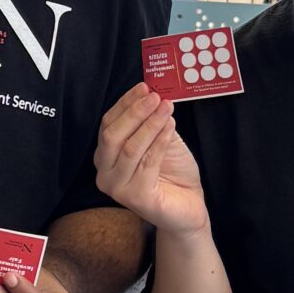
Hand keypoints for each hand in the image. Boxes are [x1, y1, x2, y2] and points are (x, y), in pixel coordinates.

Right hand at [94, 86, 209, 237]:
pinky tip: (170, 127)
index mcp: (106, 156)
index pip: (108, 124)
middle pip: (112, 135)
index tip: (144, 87)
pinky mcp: (136, 198)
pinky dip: (159, 142)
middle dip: (135, 112)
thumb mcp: (159, 139)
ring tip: (167, 108)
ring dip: (150, 124)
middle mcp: (105, 173)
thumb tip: (151, 94)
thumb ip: (151, 121)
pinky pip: (147, 163)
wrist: (188, 205)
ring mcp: (117, 188)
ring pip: (130, 148)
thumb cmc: (172, 172)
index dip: (125, 103)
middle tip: (155, 97)